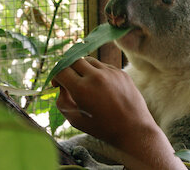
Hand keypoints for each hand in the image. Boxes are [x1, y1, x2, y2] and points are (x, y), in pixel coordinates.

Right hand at [52, 57, 185, 169]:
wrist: (133, 130)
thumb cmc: (102, 128)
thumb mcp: (75, 120)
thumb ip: (62, 101)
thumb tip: (61, 87)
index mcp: (82, 88)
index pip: (61, 70)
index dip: (55, 76)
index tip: (57, 85)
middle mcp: (96, 76)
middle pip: (73, 60)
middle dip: (68, 69)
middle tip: (69, 81)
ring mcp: (110, 72)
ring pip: (89, 60)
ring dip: (82, 69)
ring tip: (85, 83)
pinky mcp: (121, 72)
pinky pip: (103, 66)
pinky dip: (97, 72)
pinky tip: (100, 87)